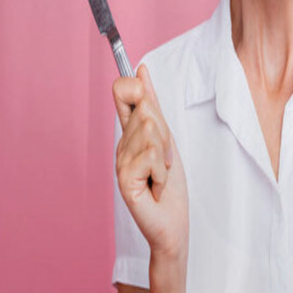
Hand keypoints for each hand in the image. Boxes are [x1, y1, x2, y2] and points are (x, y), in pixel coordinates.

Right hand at [113, 64, 188, 261]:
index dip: (135, 87)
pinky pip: (150, 154)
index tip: (143, 90)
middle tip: (165, 159)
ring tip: (161, 173)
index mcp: (128, 135)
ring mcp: (119, 164)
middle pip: (147, 112)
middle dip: (166, 134)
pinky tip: (156, 185)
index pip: (123, 93)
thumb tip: (141, 69)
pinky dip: (162, 170)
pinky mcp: (124, 181)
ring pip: (151, 130)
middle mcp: (120, 147)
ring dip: (166, 154)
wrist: (173, 223)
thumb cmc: (170, 185)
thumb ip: (152, 106)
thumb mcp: (166, 139)